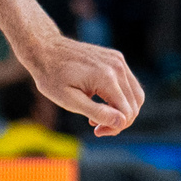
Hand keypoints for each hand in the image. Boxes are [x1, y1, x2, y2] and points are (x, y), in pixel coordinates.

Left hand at [25, 32, 144, 137]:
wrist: (45, 49)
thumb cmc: (51, 76)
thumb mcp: (69, 100)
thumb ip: (96, 112)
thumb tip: (121, 122)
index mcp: (106, 78)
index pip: (127, 112)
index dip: (115, 127)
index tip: (96, 131)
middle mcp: (117, 67)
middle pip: (135, 105)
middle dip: (119, 121)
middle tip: (97, 127)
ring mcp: (118, 60)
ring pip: (135, 94)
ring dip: (121, 110)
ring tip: (97, 116)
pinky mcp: (116, 58)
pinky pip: (128, 83)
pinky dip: (119, 97)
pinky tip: (100, 102)